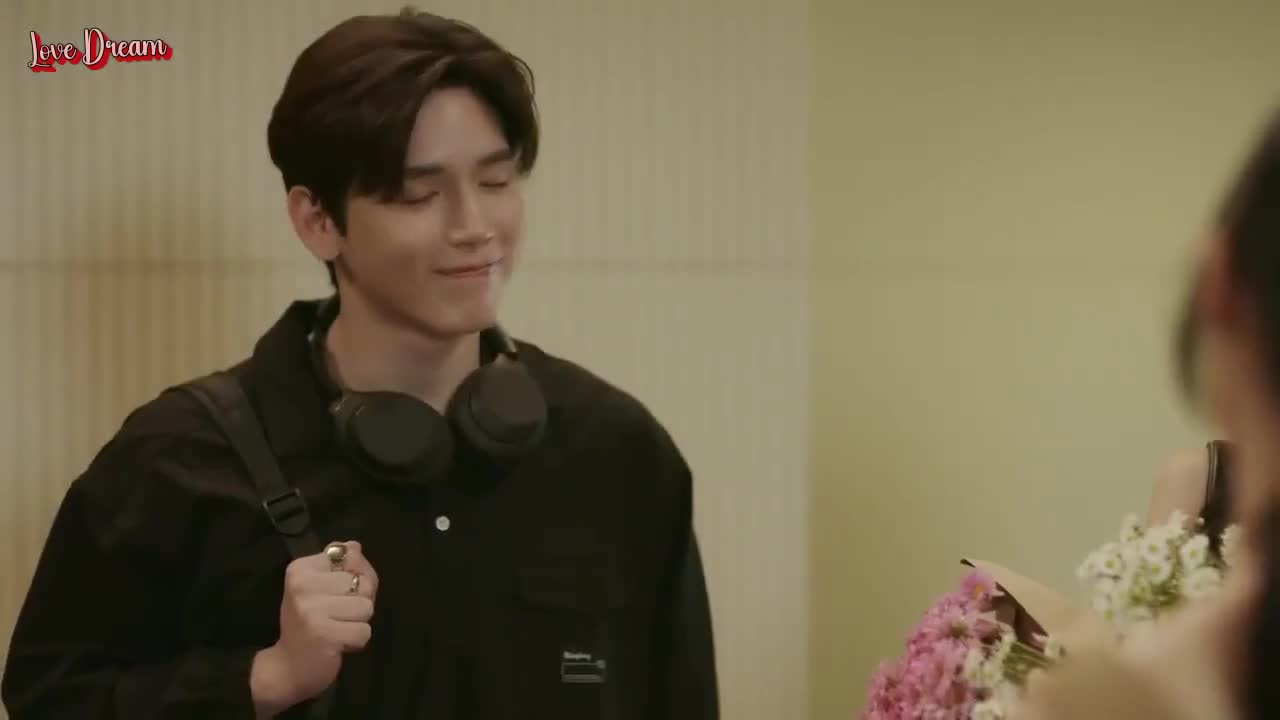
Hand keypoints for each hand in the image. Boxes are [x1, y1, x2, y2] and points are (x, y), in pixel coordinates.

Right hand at [250, 540, 378, 715]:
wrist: (287, 667)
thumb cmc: (308, 623)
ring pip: (366, 608)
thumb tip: (355, 546)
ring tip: (337, 629)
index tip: (334, 594)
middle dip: (358, 603)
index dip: (355, 578)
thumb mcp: (320, 587)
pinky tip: (337, 644)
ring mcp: (312, 610)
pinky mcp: (324, 634)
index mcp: (301, 568)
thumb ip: (341, 565)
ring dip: (358, 623)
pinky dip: (356, 641)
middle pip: (363, 583)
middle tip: (336, 616)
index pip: (352, 557)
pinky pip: (364, 632)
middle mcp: (303, 585)